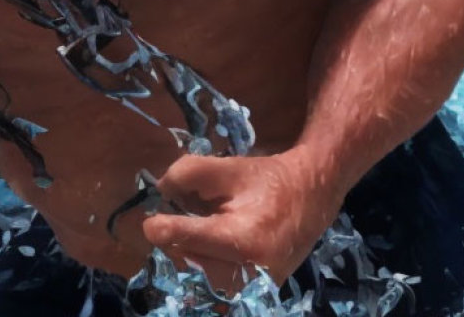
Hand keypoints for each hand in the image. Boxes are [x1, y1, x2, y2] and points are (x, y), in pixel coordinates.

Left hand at [141, 151, 342, 293]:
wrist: (312, 199)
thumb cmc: (269, 181)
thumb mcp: (229, 167)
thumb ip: (189, 173)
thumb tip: (159, 190)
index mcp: (244, 240)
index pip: (186, 239)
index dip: (161, 226)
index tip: (151, 219)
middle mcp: (247, 275)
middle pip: (185, 259)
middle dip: (174, 236)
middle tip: (180, 214)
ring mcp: (250, 291)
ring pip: (193, 273)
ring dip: (187, 249)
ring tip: (204, 226)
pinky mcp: (251, 296)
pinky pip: (208, 282)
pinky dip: (201, 261)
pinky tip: (211, 243)